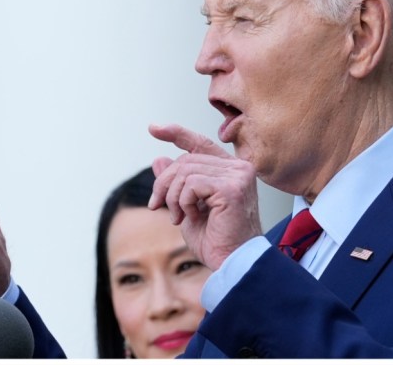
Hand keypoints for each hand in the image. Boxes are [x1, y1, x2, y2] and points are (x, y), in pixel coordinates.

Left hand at [148, 124, 262, 270]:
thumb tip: (159, 159)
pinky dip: (183, 201)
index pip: (199, 143)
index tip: (153, 128)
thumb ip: (176, 183)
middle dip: (164, 184)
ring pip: (185, 170)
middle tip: (159, 208)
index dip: (175, 133)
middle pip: (184, 160)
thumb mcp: (187, 207)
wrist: (231, 263)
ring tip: (178, 217)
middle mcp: (238, 167)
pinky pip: (191, 183)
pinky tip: (192, 217)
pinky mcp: (232, 187)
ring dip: (172, 196)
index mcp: (231, 170)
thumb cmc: (215, 241)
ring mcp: (238, 175)